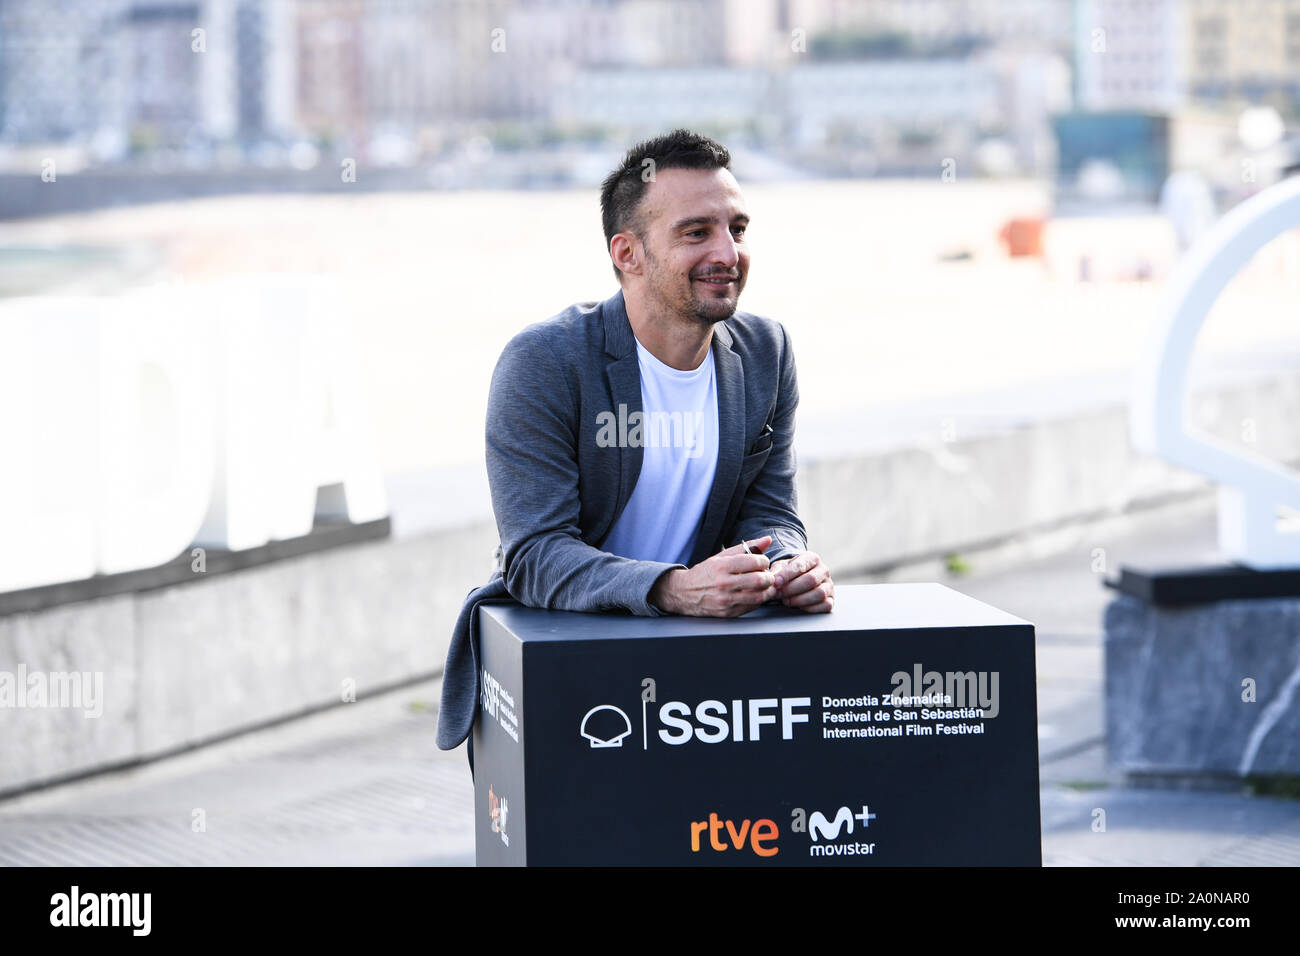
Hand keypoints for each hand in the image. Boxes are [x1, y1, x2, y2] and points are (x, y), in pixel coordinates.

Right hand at [649, 535, 777, 616]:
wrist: (683, 593)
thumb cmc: (705, 573)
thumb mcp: (722, 557)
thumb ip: (746, 548)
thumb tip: (767, 540)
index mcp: (722, 566)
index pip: (754, 562)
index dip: (764, 561)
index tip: (762, 562)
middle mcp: (723, 583)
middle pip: (759, 580)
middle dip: (769, 577)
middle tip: (767, 575)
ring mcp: (726, 600)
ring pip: (759, 597)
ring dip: (767, 590)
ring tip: (764, 585)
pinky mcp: (728, 613)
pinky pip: (752, 607)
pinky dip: (758, 600)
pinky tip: (755, 594)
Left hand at [770, 551, 833, 612]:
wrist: (800, 579)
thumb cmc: (789, 572)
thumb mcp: (781, 567)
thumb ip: (776, 571)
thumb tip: (771, 579)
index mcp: (812, 558)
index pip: (800, 566)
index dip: (787, 575)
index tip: (776, 583)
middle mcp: (824, 570)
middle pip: (810, 580)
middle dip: (791, 589)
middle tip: (778, 594)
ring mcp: (829, 585)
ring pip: (819, 593)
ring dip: (800, 600)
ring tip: (786, 601)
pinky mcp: (831, 598)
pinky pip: (825, 605)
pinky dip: (810, 608)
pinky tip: (798, 606)